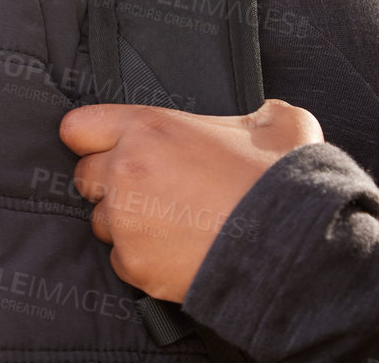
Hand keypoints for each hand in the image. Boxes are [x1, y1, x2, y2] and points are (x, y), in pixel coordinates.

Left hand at [58, 99, 322, 302]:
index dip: (94, 138)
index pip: (79, 127)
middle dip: (111, 182)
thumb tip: (267, 116)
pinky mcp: (135, 265)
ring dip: (126, 222)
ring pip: (101, 220)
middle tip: (152, 190)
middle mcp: (126, 171)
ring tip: (172, 224)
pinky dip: (142, 258)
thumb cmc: (286, 185)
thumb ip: (257, 114)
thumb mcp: (281, 125)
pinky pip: (121, 259)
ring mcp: (126, 221)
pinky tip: (177, 252)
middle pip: (85, 176)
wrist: (299, 252)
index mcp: (148, 129)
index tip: (109, 148)